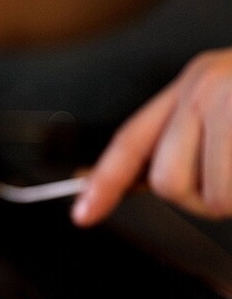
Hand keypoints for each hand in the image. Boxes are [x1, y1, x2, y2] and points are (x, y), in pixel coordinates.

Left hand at [72, 47, 231, 225]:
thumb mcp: (230, 102)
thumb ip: (193, 138)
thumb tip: (149, 183)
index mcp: (194, 84)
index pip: (133, 141)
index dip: (105, 182)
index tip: (82, 215)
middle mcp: (206, 86)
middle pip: (168, 182)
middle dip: (206, 199)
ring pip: (214, 195)